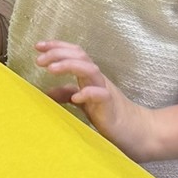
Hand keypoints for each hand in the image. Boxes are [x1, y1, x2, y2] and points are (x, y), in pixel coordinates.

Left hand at [35, 41, 155, 161]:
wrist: (139, 132)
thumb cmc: (110, 115)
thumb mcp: (84, 102)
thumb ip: (68, 94)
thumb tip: (47, 91)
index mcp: (89, 76)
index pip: (74, 53)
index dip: (57, 46)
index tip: (38, 46)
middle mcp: (97, 79)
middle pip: (80, 56)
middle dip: (58, 53)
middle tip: (39, 59)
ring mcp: (105, 90)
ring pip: (89, 69)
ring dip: (69, 65)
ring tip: (51, 69)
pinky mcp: (111, 106)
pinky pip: (101, 94)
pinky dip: (87, 93)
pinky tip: (76, 98)